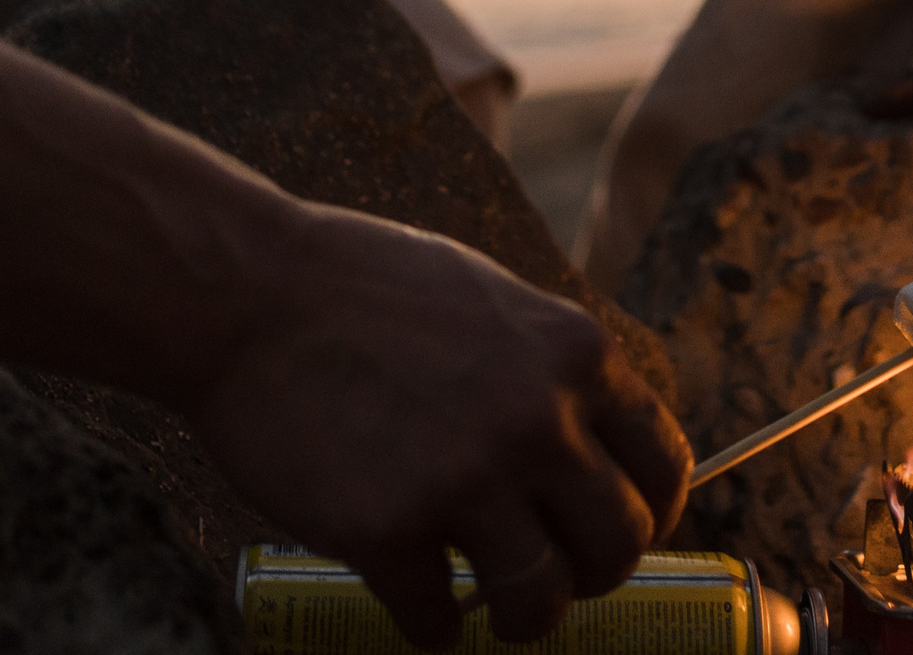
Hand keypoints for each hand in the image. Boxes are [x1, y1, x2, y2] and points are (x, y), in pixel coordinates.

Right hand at [186, 207, 689, 647]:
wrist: (248, 294)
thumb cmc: (363, 290)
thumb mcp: (494, 303)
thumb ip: (549, 373)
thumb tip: (592, 456)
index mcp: (574, 354)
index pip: (665, 464)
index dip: (650, 514)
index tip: (615, 533)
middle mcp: (536, 419)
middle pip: (619, 544)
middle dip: (592, 577)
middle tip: (555, 579)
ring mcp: (462, 479)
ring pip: (540, 599)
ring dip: (520, 618)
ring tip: (491, 609)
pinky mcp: (386, 530)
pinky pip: (437, 618)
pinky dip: (430, 625)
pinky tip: (414, 601)